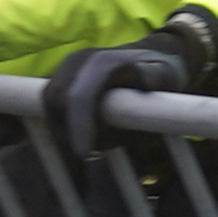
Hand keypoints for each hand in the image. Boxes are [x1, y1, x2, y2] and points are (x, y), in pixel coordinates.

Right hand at [39, 11, 217, 159]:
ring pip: (51, 107)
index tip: (84, 154)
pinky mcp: (59, 78)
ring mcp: (65, 68)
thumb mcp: (167, 75)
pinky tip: (80, 141)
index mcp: (102, 61)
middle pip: (58, 103)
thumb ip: (154, 78)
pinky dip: (61, 126)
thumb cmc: (164, 73)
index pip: (80, 96)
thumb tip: (141, 77)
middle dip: (70, 133)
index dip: (79, 125)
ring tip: (90, 150)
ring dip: (64, 131)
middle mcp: (78, 61)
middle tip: (91, 157)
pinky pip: (51, 107)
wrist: (151, 60)